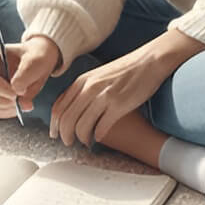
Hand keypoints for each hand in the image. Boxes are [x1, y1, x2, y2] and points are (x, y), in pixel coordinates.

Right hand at [0, 36, 60, 120]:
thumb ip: (27, 73)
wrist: (39, 61)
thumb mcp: (37, 59)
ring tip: (25, 102)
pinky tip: (21, 105)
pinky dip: (8, 112)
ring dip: (6, 107)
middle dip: (2, 100)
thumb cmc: (37, 55)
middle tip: (21, 101)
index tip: (16, 93)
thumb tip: (16, 91)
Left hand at [48, 45, 172, 146]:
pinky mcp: (119, 105)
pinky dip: (97, 136)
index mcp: (82, 81)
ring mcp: (104, 97)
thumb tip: (74, 108)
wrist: (150, 61)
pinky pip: (101, 127)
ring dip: (81, 138)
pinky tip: (99, 137)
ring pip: (81, 126)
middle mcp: (89, 88)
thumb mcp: (99, 75)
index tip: (56, 134)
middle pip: (67, 119)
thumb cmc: (127, 69)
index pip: (58, 107)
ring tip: (86, 141)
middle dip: (65, 135)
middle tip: (69, 143)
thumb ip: (84, 89)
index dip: (55, 125)